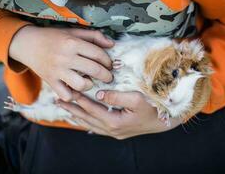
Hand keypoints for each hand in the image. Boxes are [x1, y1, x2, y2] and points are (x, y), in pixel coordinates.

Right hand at [9, 26, 113, 100]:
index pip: (98, 54)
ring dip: (90, 85)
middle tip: (108, 77)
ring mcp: (57, 71)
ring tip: (90, 82)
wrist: (27, 43)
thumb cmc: (54, 37)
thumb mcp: (73, 32)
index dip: (108, 61)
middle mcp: (65, 57)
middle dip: (106, 76)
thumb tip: (112, 44)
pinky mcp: (50, 81)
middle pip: (94, 70)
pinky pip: (66, 95)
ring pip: (81, 85)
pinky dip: (73, 95)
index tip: (110, 65)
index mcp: (72, 42)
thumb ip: (94, 36)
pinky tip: (76, 90)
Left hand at [59, 91, 181, 139]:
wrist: (165, 121)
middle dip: (72, 108)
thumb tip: (99, 94)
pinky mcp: (118, 132)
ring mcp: (114, 133)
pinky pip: (97, 128)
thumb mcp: (137, 99)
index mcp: (114, 121)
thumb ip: (117, 96)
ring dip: (77, 115)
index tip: (68, 91)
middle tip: (59, 100)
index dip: (79, 99)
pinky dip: (88, 121)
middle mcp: (111, 129)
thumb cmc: (153, 108)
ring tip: (66, 108)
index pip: (92, 108)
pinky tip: (82, 119)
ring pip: (90, 124)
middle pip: (87, 118)